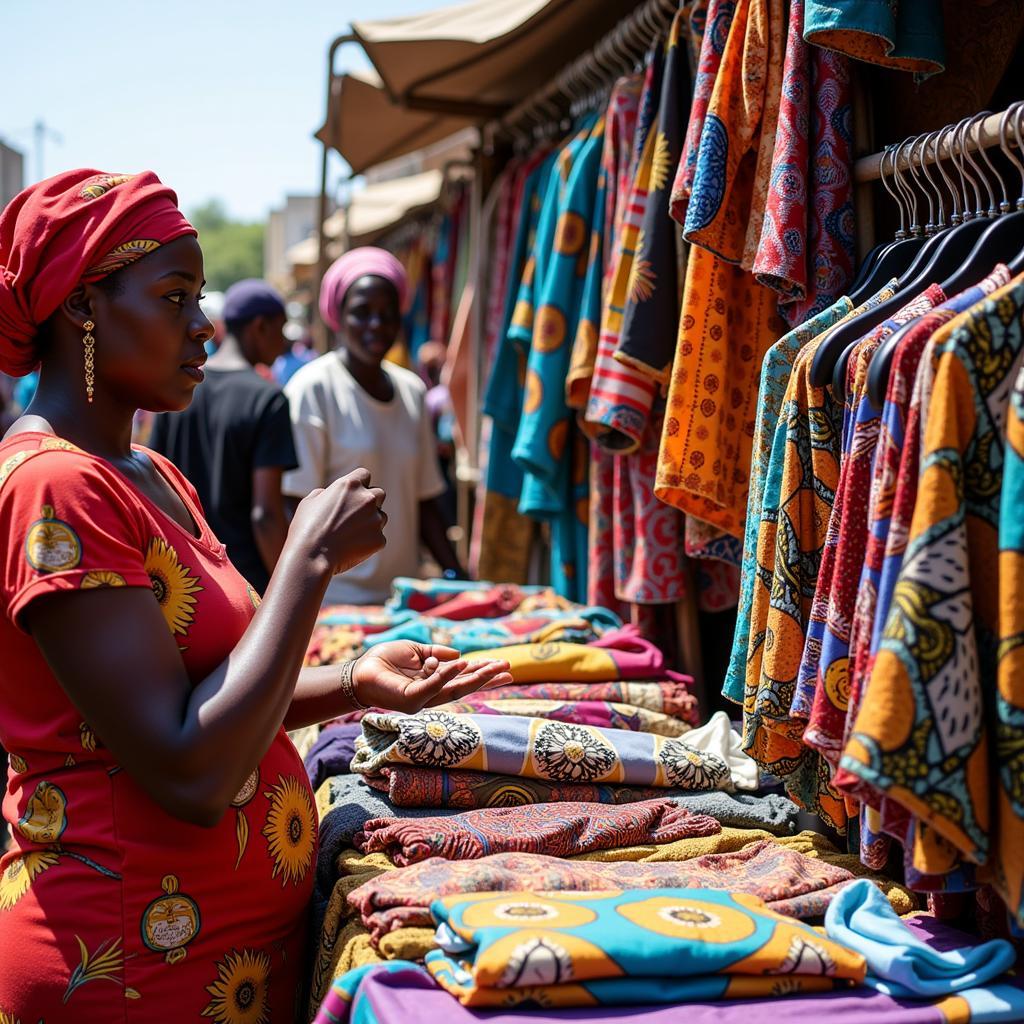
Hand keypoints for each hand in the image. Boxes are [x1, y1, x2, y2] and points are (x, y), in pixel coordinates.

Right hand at [288, 468, 386, 575]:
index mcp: (350, 484)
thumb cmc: (306, 528)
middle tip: (356, 515)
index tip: (354, 494)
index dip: (359, 484)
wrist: (311, 556)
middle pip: (379, 493)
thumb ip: (325, 493)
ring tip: (350, 534)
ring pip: (381, 517)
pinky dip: (368, 541)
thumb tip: (330, 494)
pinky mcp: (379, 539)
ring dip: (371, 522)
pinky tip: (351, 547)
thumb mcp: (310, 501)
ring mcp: (376, 519)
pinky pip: (378, 537)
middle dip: (371, 501)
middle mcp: (367, 498)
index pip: (364, 475)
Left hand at [352, 641, 511, 713]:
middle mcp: (431, 694)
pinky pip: (433, 686)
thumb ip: (436, 653)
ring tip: (495, 667)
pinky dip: (447, 674)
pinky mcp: (411, 700)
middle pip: (465, 686)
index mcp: (433, 683)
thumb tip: (459, 655)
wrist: (358, 673)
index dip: (482, 673)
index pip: (463, 679)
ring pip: (455, 689)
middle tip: (509, 669)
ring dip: (476, 677)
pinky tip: (462, 664)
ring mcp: (423, 699)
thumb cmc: (383, 662)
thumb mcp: (415, 652)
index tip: (503, 667)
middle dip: (487, 678)